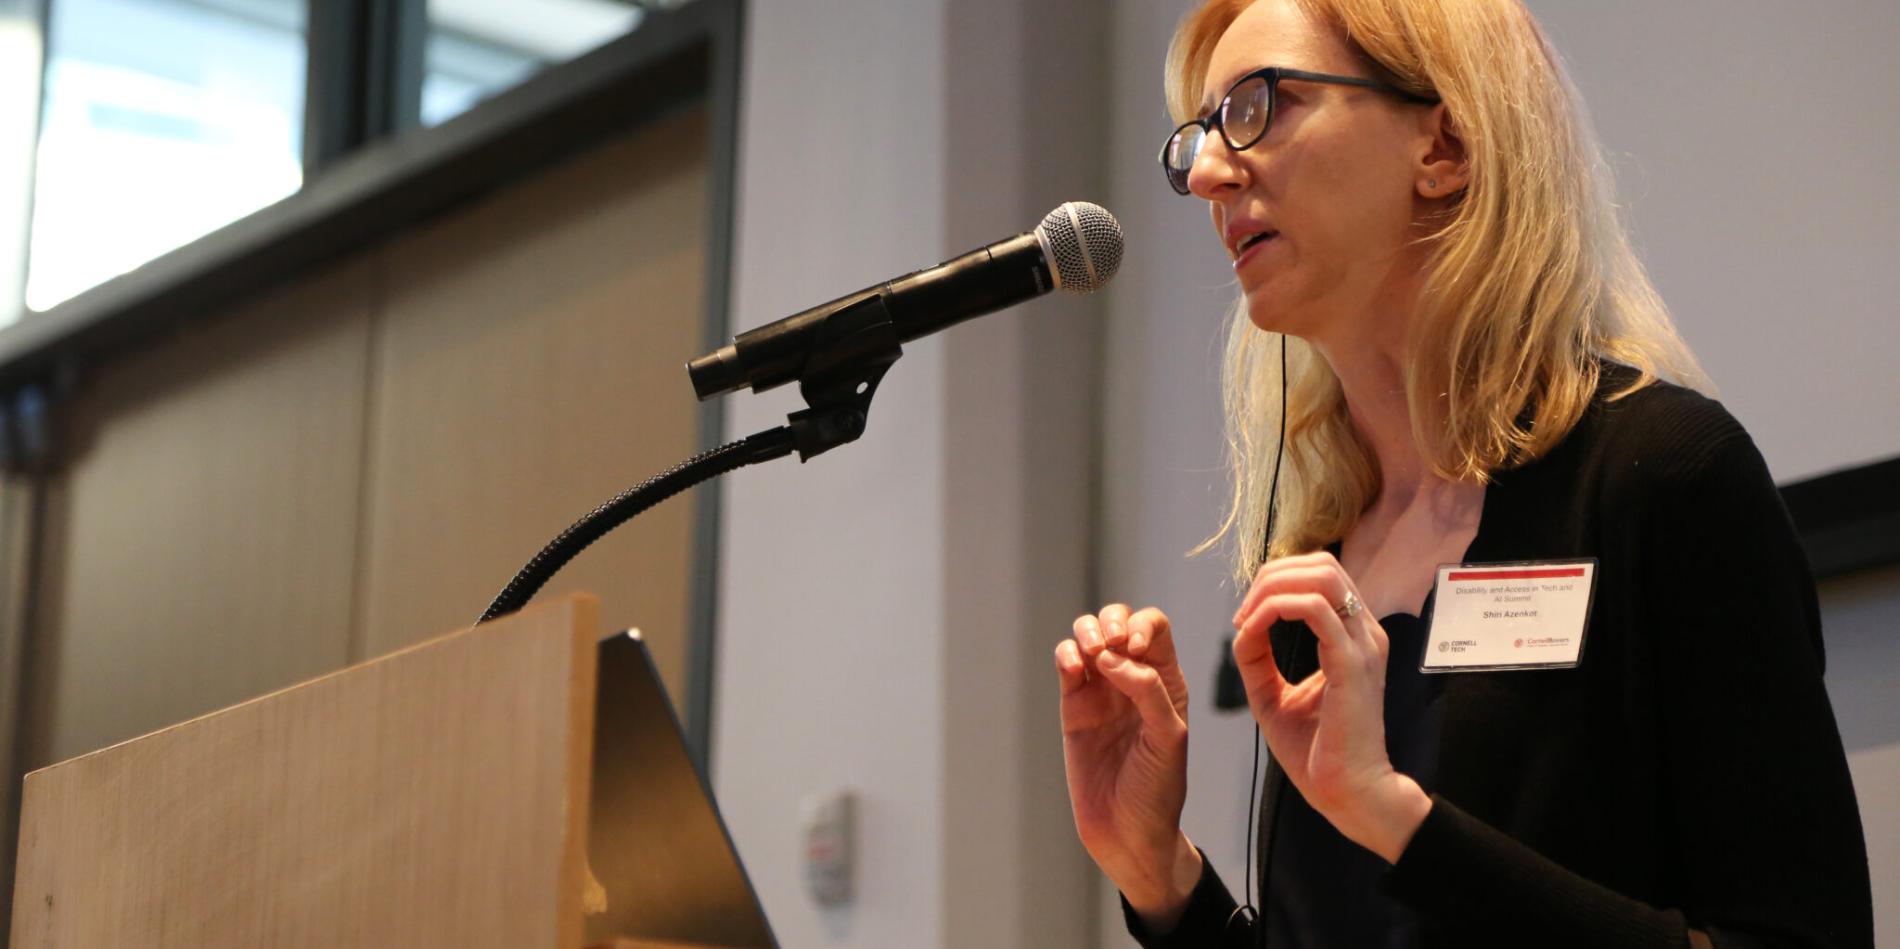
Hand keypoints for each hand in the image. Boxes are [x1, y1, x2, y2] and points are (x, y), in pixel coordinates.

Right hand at [1055, 603, 1201, 929]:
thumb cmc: (1158, 788)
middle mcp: (1132, 679)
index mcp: (1165, 682)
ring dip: (1086, 630)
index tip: (1133, 648)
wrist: (1127, 831)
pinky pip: (1066, 665)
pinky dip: (1065, 654)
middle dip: (1111, 621)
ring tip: (1090, 652)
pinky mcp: (1073, 707)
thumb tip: (1114, 655)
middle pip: (1119, 621)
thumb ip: (1148, 690)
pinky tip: (1072, 667)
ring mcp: (1100, 691)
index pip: (1155, 627)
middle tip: (1111, 645)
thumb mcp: (1168, 736)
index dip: (1143, 625)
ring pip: (1088, 636)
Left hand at [1230, 552, 1431, 863]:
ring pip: (1320, 576)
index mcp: (1352, 636)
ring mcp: (1362, 645)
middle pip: (1322, 563)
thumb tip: (1242, 626)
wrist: (1347, 793)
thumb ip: (1258, 658)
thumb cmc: (1318, 750)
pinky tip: (1253, 632)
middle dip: (1272, 575)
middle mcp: (1364, 632)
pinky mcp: (1352, 663)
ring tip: (1246, 620)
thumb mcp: (1274, 695)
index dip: (1276, 580)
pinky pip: (1314, 611)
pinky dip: (1275, 610)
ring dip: (1271, 589)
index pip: (1321, 575)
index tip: (1244, 616)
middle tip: (1242, 611)